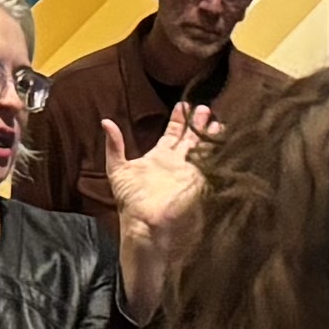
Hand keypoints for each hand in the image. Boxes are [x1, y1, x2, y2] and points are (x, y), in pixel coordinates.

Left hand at [100, 106, 210, 286]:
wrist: (145, 225)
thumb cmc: (130, 200)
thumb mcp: (118, 169)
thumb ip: (114, 145)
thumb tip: (105, 121)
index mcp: (159, 157)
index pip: (172, 134)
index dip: (179, 119)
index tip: (184, 104)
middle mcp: (176, 163)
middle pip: (191, 138)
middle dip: (198, 123)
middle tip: (205, 107)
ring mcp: (189, 172)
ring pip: (202, 148)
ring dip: (209, 135)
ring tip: (218, 121)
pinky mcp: (199, 181)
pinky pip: (210, 163)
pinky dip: (217, 151)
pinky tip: (223, 139)